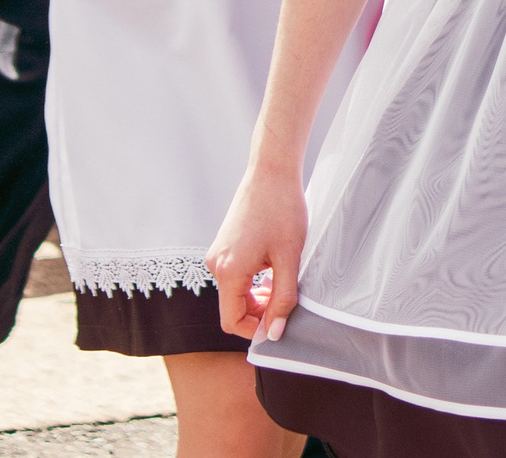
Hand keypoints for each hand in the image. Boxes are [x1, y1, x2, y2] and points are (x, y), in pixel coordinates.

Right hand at [209, 163, 309, 340]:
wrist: (271, 172)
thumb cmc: (282, 210)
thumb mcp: (289, 259)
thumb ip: (283, 299)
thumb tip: (273, 333)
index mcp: (228, 271)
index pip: (231, 321)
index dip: (255, 330)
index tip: (279, 323)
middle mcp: (216, 264)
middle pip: (232, 308)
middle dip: (258, 313)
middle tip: (286, 301)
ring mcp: (218, 254)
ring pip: (235, 293)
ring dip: (257, 297)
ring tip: (282, 283)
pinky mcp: (224, 246)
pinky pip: (235, 277)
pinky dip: (252, 282)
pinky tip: (273, 270)